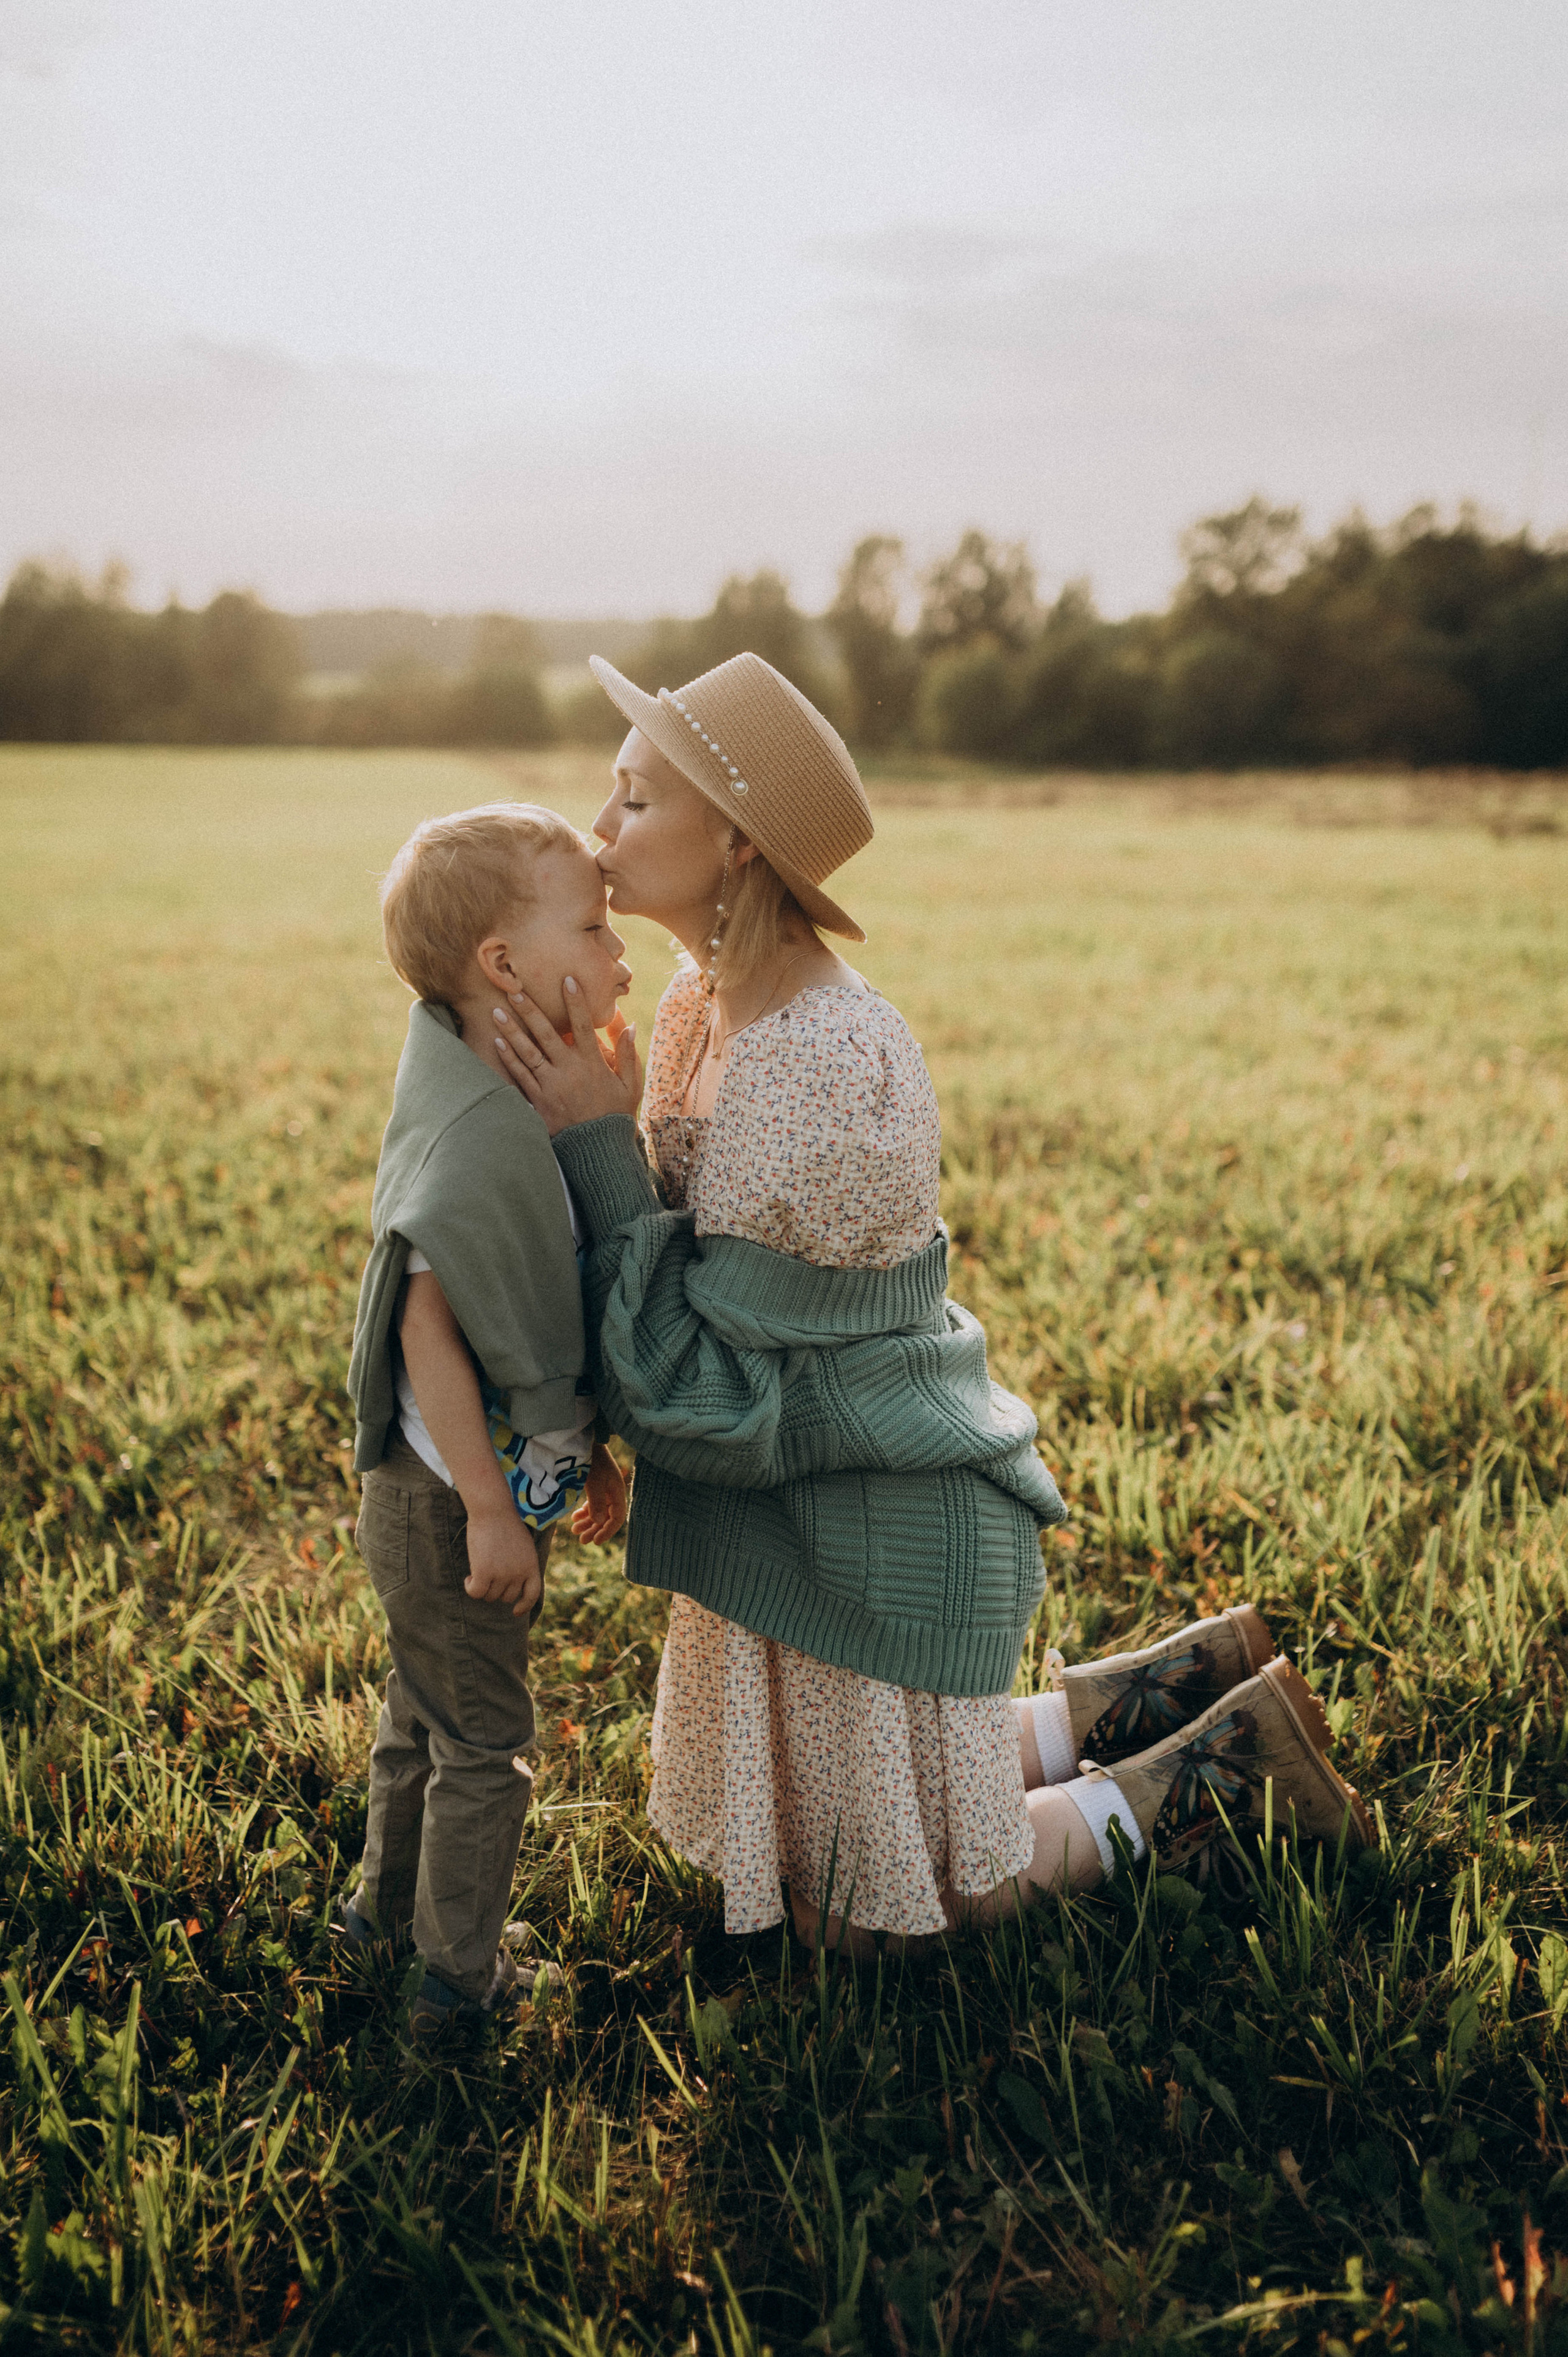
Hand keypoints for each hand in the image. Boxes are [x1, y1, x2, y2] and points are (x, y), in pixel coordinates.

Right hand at [463, 1507, 541, 1616]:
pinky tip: (468, 1578)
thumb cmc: (506, 1524)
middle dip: (495, 1589)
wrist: (493, 1510)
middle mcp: (519, 1573)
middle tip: (487, 1575)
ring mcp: (502, 1574)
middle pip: (505, 1596)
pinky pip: (476, 1592)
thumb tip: (513, 1585)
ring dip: (482, 1586)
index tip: (515, 1611)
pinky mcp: (485, 1572)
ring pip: (489, 1595)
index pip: (532, 1594)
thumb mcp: (523, 1546)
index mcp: (531, 1566)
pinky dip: (470, 1587)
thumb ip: (521, 1565)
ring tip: (478, 1569)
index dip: (524, 1606)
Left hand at [492, 983, 640, 1136]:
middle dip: (531, 1009)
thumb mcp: (629, 1085)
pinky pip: (520, 1075)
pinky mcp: (538, 1100)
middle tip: (515, 989)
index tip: (566, 980)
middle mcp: (569, 1070)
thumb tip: (629, 1025)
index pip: (584, 1025)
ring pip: (528, 1052)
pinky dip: (508, 1058)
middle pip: (547, 1033)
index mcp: (592, 1063)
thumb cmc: (615, 1115)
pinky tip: (497, 1042)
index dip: (576, 1001)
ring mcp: (551, 1085)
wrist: (597, 1149)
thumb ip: (627, 1054)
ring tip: (497, 1011)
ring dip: (512, 1030)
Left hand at [571, 1441, 627, 1543]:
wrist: (586, 1441)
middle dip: (594, 1529)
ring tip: (575, 1530)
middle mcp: (612, 1493)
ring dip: (588, 1522)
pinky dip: (584, 1512)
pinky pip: (592, 1504)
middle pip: (606, 1517)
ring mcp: (604, 1489)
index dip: (608, 1531)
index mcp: (617, 1492)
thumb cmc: (591, 1460)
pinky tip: (575, 1517)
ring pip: (598, 1512)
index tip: (596, 1541)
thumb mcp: (594, 1481)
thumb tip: (599, 1521)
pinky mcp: (595, 1486)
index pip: (617, 1518)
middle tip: (582, 1540)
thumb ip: (597, 1502)